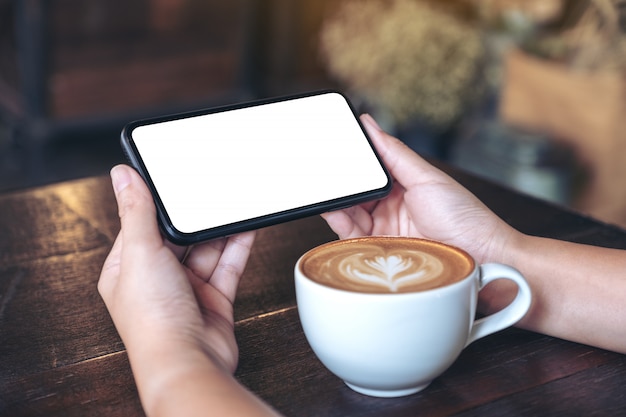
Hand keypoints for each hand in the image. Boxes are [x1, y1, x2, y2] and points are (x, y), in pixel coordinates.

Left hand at [98, 165, 255, 401]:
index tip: (174, 179)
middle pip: (180, 237)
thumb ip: (137, 212)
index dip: (158, 204)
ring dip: (221, 230)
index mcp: (127, 269)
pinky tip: (248, 227)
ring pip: (208, 249)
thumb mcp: (141, 252)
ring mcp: (188, 290)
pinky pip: (228, 265)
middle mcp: (157, 279)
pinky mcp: (215, 299)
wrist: (188, 361)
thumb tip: (122, 176)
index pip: (141, 225)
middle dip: (196, 217)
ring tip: (235, 203)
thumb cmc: (153, 319)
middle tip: (212, 189)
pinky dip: (238, 246)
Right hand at [322, 114, 518, 264]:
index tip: (333, 150)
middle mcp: (390, 204)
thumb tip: (368, 123)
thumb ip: (393, 151)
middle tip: (326, 174)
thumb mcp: (426, 176)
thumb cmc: (464, 215)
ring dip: (337, 204)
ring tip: (328, 194)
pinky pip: (353, 236)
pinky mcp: (380, 250)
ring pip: (349, 214)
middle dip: (340, 184)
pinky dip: (340, 225)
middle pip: (355, 192)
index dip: (350, 161)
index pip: (367, 169)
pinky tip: (334, 213)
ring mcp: (385, 228)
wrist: (480, 256)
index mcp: (402, 182)